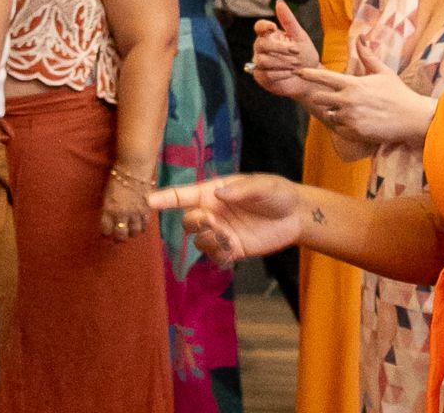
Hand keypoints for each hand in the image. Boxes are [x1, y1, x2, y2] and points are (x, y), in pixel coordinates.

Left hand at [99, 175, 152, 241]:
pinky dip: (142, 228)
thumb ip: (107, 208)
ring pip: (134, 232)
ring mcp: (135, 213)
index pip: (106, 230)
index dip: (106, 234)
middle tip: (118, 237)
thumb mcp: (107, 194)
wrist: (133, 168)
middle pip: (121, 235)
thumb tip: (108, 219)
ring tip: (130, 232)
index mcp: (109, 209)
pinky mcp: (146, 210)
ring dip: (131, 234)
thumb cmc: (117, 177)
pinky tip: (139, 226)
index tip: (106, 234)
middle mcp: (122, 214)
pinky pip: (145, 225)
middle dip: (119, 238)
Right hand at [148, 174, 302, 267]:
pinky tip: (230, 250)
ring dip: (208, 241)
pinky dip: (218, 256)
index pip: (182, 196)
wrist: (297, 216)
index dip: (163, 198)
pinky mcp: (233, 250)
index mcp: (213, 192)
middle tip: (212, 222)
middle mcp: (213, 212)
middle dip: (194, 224)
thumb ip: (242, 189)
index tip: (147, 202)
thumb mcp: (263, 186)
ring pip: (199, 241)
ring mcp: (222, 232)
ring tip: (226, 236)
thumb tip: (219, 194)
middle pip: (188, 222)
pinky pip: (215, 256)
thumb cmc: (277, 193)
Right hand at [250, 0, 320, 99]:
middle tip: (296, 51)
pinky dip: (281, 73)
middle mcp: (262, 48)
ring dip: (282, 62)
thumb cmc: (304, 54)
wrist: (309, 78)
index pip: (259, 27)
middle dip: (279, 48)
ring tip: (296, 64)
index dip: (263, 26)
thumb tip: (279, 2)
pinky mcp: (262, 77)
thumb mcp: (300, 36)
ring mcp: (260, 63)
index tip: (274, 26)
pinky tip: (290, 73)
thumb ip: (288, 20)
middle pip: (260, 44)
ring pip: (263, 60)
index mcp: (270, 35)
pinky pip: (266, 74)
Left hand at [300, 41, 435, 146]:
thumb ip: (367, 55)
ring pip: (328, 115)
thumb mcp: (383, 71)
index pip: (324, 78)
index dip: (309, 74)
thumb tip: (361, 36)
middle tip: (326, 97)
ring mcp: (350, 118)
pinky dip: (343, 126)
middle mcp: (348, 101)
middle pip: (318, 98)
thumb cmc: (398, 93)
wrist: (412, 119)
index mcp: (353, 84)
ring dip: (333, 113)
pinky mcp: (354, 133)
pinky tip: (355, 122)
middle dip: (319, 97)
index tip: (298, 72)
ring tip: (348, 111)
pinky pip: (339, 129)